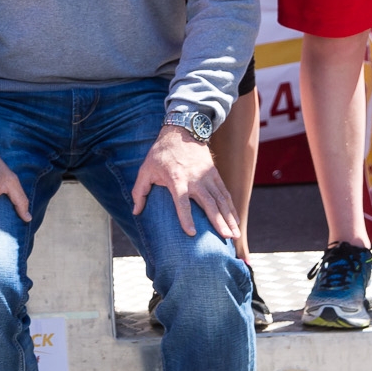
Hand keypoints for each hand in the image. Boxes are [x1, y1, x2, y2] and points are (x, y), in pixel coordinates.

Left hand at [131, 124, 240, 240]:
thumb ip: (139, 191)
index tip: (192, 233)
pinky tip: (235, 221)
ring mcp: (207, 177)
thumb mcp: (146, 169)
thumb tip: (136, 212)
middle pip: (208, 203)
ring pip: (221, 200)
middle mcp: (195, 179)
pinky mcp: (215, 174)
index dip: (186, 217)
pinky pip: (225, 193)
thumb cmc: (161, 154)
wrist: (181, 132)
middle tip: (226, 238)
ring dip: (229, 218)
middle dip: (218, 222)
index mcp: (176, 179)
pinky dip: (231, 208)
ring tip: (235, 236)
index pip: (181, 202)